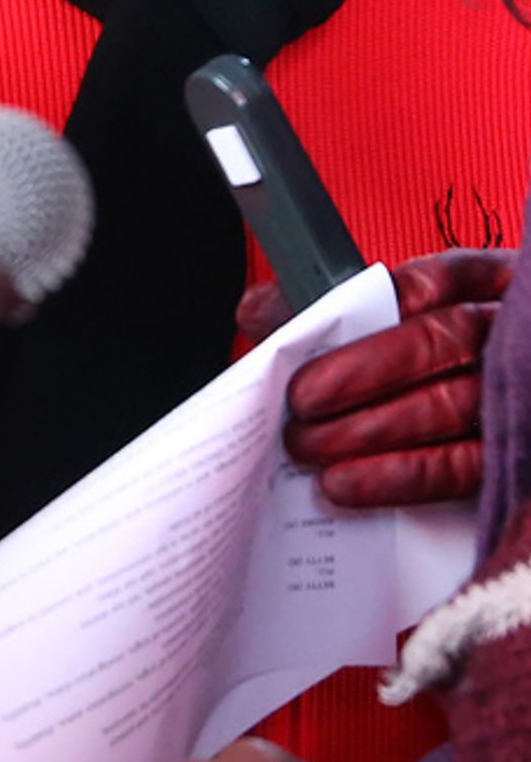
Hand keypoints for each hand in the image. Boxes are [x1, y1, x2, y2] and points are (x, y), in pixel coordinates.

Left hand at [282, 250, 514, 506]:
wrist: (491, 428)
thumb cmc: (426, 363)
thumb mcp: (391, 320)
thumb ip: (327, 309)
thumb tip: (257, 312)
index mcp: (482, 285)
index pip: (438, 278)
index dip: (379, 301)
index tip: (319, 326)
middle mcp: (507, 334)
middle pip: (444, 340)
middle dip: (363, 370)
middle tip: (300, 401)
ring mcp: (517, 394)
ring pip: (453, 405)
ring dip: (371, 429)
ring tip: (308, 446)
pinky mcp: (515, 455)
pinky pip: (464, 468)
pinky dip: (400, 477)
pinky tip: (347, 483)